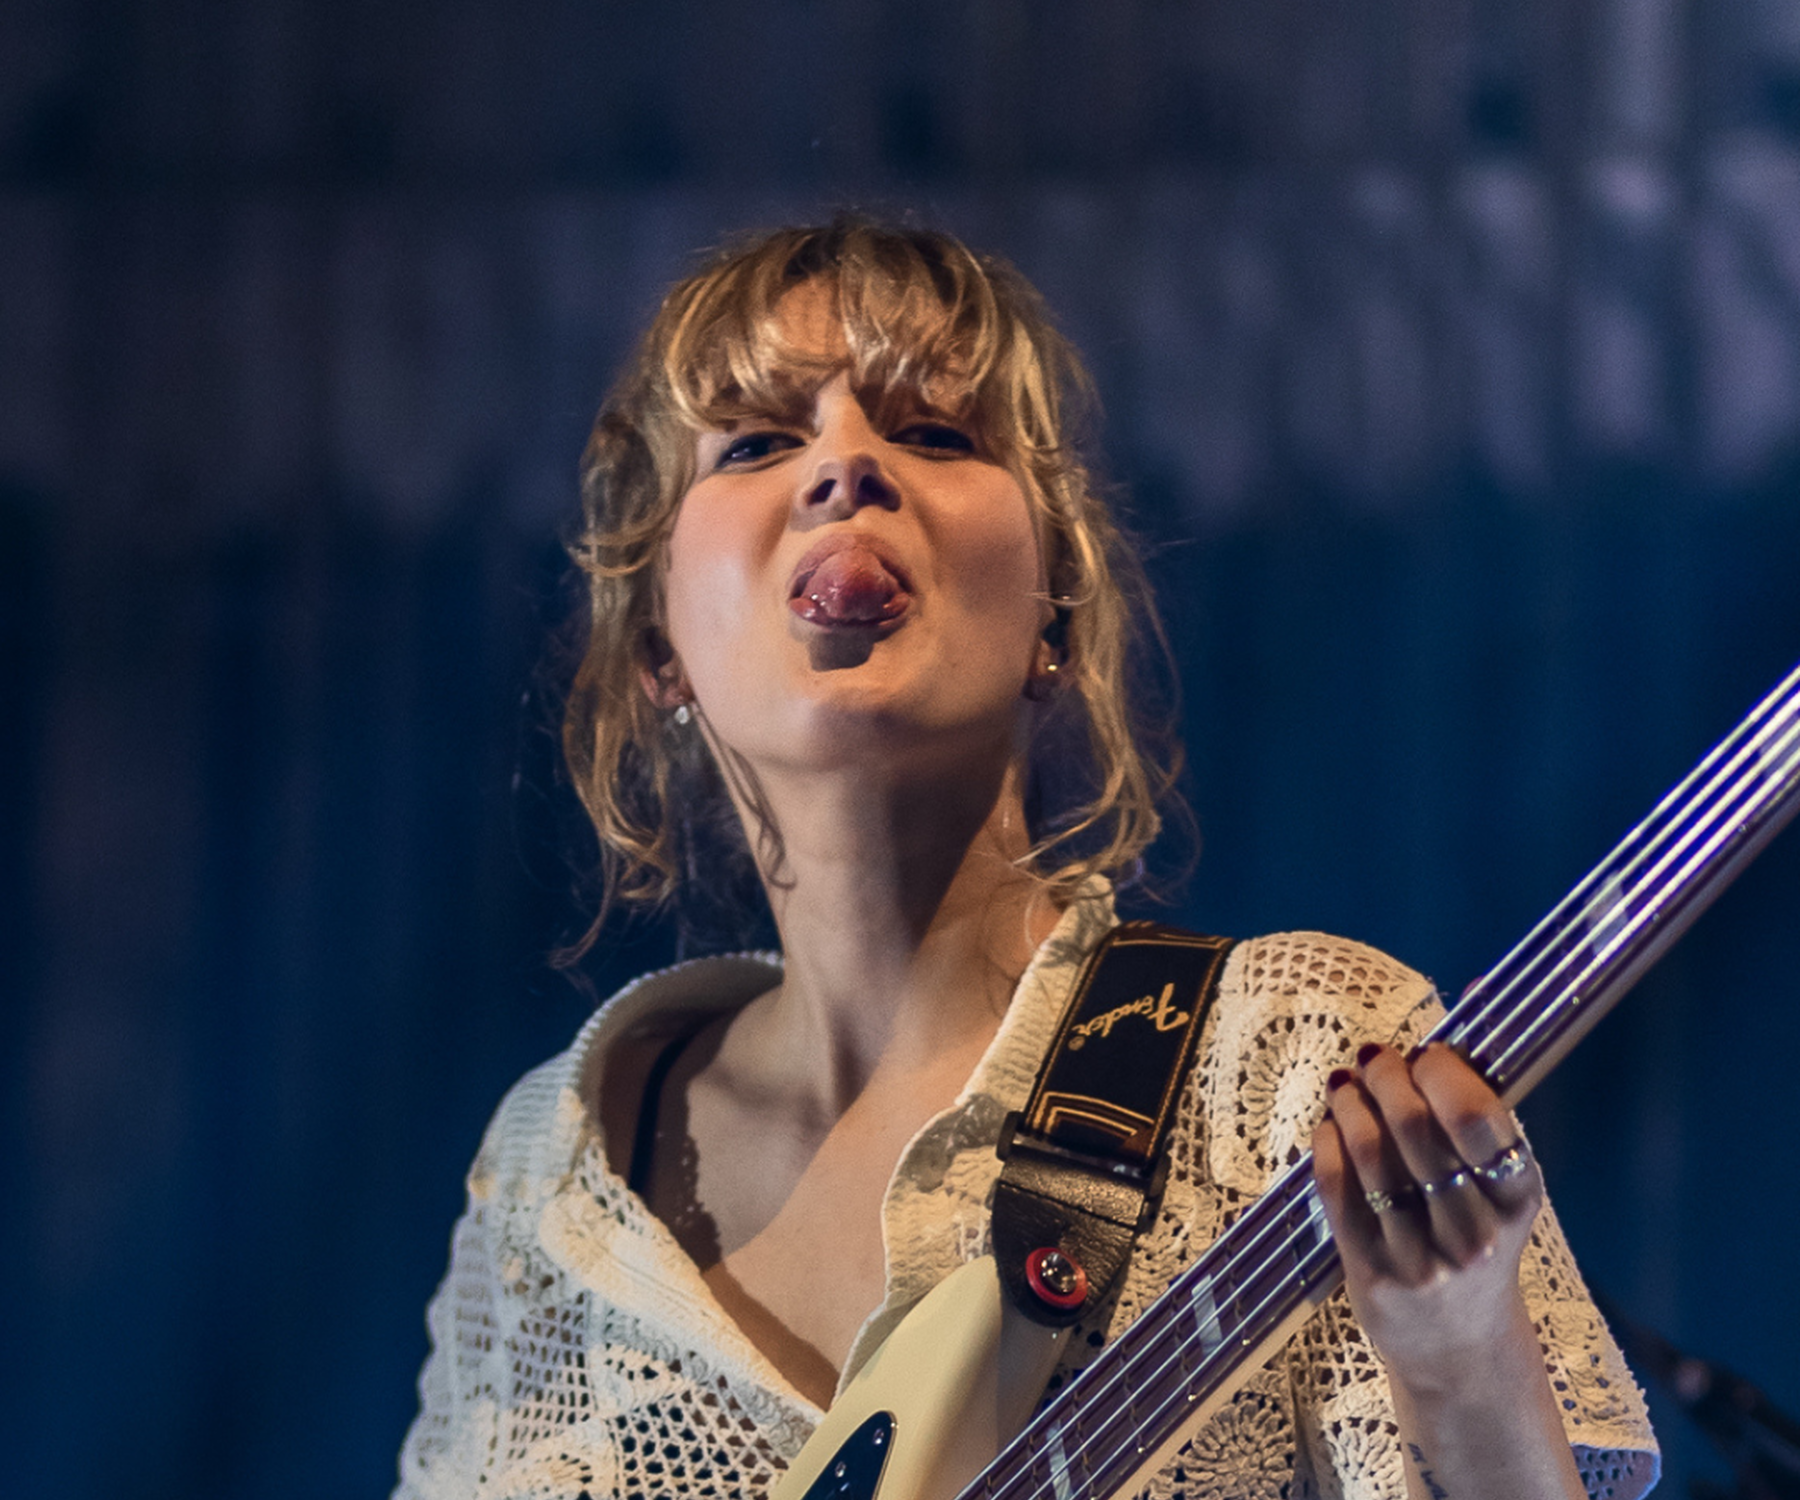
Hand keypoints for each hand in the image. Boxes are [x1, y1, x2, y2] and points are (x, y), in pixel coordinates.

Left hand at [1312, 1041, 1543, 1390]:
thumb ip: (1475, 1114)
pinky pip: (1337, 1187)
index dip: (1440, 1072)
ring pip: (1369, 1152)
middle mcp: (1475, 1230)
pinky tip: (1329, 1124)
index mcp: (1518, 1196)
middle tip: (1375, 1060)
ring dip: (1349, 1103)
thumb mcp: (1499, 1188)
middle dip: (1386, 1077)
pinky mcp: (1373, 1273)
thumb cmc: (1476, 1240)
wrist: (1461, 1347)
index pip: (1475, 1117)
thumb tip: (1457, 1005)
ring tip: (1347, 1085)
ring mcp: (1422, 1255)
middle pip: (1413, 1126)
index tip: (1425, 1054)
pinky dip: (1327, 1142)